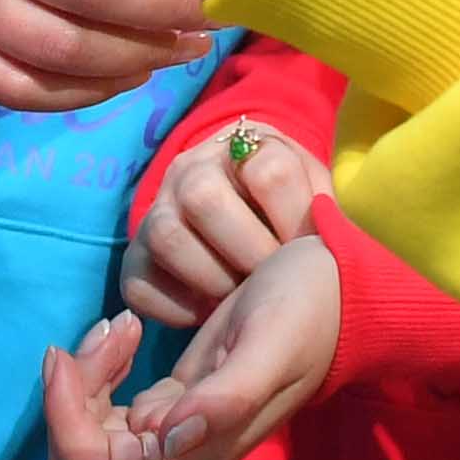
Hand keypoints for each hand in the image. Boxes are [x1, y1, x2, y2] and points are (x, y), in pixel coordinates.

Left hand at [42, 231, 341, 459]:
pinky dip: (101, 368)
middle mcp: (176, 455)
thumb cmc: (309, 312)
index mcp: (195, 455)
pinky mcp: (172, 401)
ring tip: (121, 326)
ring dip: (85, 378)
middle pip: (80, 457)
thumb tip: (164, 438)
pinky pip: (107, 407)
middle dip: (71, 396)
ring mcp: (171, 430)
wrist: (340, 291)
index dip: (66, 418)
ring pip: (87, 432)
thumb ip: (226, 398)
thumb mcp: (270, 345)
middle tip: (108, 331)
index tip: (68, 352)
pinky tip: (128, 329)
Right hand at [123, 116, 326, 331]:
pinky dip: (174, 308)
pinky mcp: (133, 258)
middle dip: (249, 250)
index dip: (293, 216)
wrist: (240, 219)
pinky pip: (138, 284)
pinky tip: (206, 313)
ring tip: (239, 298)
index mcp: (243, 146)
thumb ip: (321, 207)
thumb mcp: (311, 193)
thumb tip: (326, 234)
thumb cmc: (285, 207)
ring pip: (167, 237)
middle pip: (205, 197)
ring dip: (212, 279)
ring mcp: (156, 211)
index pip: (268, 168)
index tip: (304, 250)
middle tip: (270, 279)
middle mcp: (189, 170)